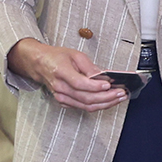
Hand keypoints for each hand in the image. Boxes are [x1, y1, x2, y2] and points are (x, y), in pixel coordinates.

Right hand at [7, 39, 126, 111]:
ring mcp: (61, 97)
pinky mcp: (64, 103)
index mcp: (61, 72)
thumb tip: (103, 77)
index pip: (80, 83)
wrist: (40, 64)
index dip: (95, 87)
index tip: (109, 85)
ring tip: (119, 98)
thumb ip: (89, 67)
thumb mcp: (75, 54)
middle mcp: (60, 88)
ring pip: (86, 106)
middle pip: (86, 98)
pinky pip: (83, 107)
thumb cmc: (57, 57)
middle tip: (121, 93)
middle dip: (107, 97)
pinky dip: (98, 105)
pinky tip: (108, 100)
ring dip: (105, 103)